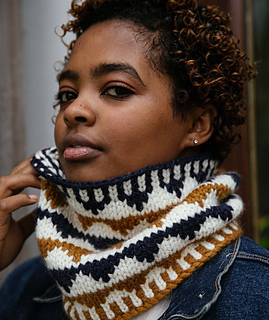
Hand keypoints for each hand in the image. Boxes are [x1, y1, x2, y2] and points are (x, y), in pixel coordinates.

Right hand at [0, 156, 40, 270]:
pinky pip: (5, 204)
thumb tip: (46, 206)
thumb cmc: (1, 247)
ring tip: (44, 180)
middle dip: (32, 166)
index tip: (50, 162)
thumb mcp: (21, 228)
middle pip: (14, 174)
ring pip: (7, 182)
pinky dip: (21, 199)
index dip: (33, 167)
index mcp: (4, 199)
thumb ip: (30, 216)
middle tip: (51, 164)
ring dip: (27, 179)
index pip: (18, 176)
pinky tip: (36, 199)